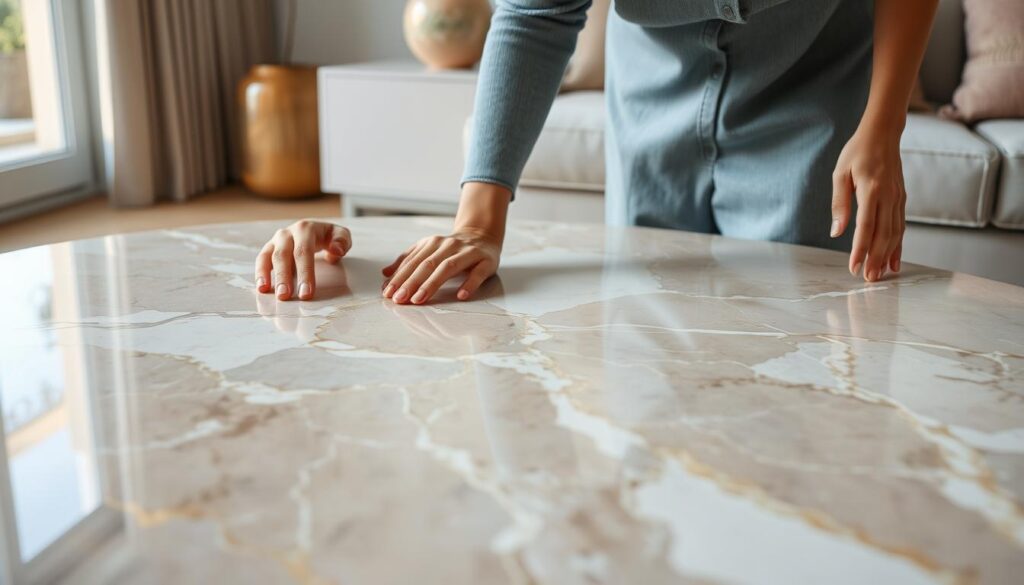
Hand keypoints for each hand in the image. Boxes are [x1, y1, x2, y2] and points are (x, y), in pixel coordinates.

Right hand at [255, 219, 351, 299]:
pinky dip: (260, 273)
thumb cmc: (328, 236)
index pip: (304, 252)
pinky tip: (261, 288)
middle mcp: (288, 233)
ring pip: (269, 257)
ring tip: (266, 292)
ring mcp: (276, 240)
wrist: (314, 229)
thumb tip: (337, 250)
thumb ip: (342, 241)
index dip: (305, 273)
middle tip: (284, 296)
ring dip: (267, 275)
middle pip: (283, 255)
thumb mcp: (341, 234)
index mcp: (305, 229)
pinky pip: (262, 260)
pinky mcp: (269, 248)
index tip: (306, 294)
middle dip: (284, 277)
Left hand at [382, 227, 500, 303]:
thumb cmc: (452, 249)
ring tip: (419, 299)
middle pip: (427, 264)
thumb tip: (385, 274)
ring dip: (432, 284)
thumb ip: (407, 261)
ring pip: (448, 267)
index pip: (413, 261)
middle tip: (399, 299)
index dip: (400, 277)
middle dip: (411, 282)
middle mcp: (448, 246)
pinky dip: (469, 284)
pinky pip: (477, 273)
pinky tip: (461, 295)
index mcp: (432, 243)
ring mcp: (468, 252)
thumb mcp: (428, 250)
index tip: (388, 293)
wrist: (482, 235)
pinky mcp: (485, 261)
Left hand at [830, 125, 906, 281]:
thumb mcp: (840, 174)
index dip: (860, 249)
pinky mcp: (902, 199)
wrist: (883, 134)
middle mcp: (889, 196)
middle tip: (868, 279)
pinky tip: (893, 261)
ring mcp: (898, 198)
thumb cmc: (857, 153)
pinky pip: (901, 226)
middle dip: (876, 259)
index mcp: (871, 189)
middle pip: (884, 234)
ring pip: (896, 233)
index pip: (866, 226)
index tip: (854, 267)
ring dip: (888, 256)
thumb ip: (839, 204)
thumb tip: (836, 232)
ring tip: (880, 275)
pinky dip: (898, 246)